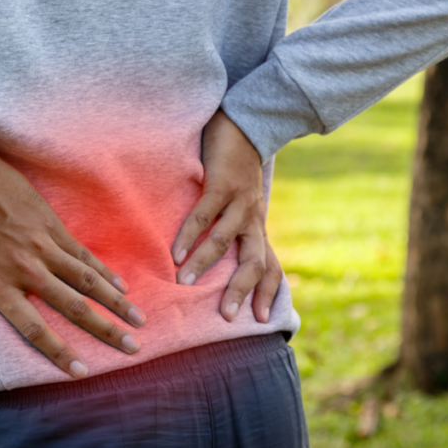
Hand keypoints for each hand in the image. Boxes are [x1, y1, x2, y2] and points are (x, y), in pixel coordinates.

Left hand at [0, 148, 146, 378]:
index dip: (60, 353)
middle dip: (105, 331)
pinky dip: (104, 271)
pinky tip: (122, 285)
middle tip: (131, 349)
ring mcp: (43, 247)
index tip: (82, 372)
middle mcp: (26, 271)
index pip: (35, 329)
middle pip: (73, 308)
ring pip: (87, 282)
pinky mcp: (51, 226)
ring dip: (116, 303)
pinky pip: (83, 254)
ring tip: (139, 321)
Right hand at [171, 110, 283, 322]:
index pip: (272, 268)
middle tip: (225, 317)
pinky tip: (175, 251)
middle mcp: (253, 219)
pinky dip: (189, 235)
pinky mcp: (222, 184)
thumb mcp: (240, 205)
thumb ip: (231, 230)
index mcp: (257, 228)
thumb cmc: (235, 170)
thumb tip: (214, 260)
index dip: (270, 293)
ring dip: (203, 264)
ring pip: (224, 241)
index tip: (262, 321)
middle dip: (240, 291)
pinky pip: (205, 215)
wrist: (244, 126)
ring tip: (184, 284)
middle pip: (254, 263)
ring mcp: (240, 202)